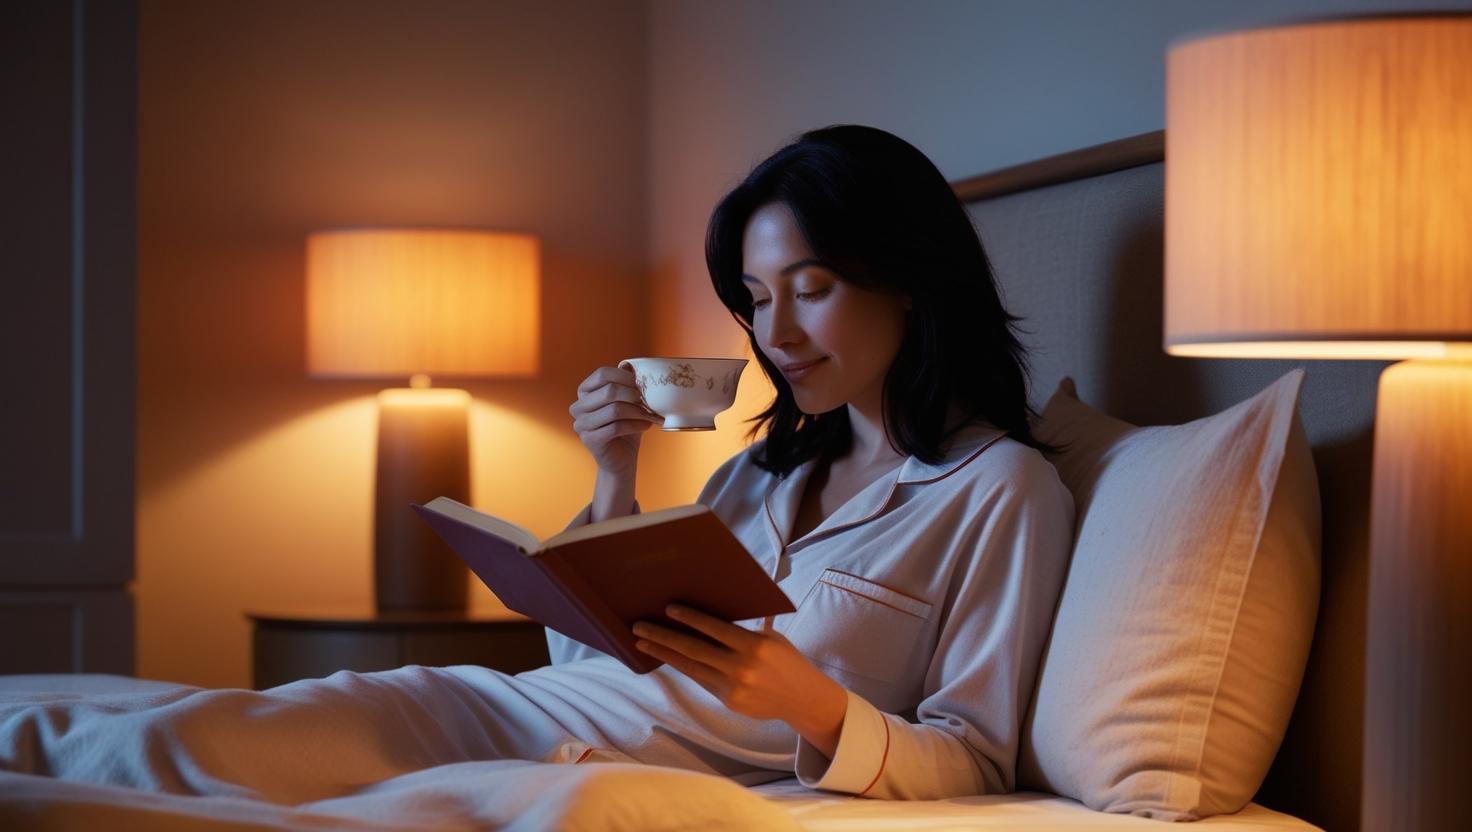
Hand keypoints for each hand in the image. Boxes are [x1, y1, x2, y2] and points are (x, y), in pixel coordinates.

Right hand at [570, 366, 662, 476]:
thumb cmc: (625, 426)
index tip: (643, 384)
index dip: (625, 377)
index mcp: (584, 392)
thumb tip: (631, 365)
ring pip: (615, 410)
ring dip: (637, 411)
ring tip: (650, 414)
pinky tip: (646, 425)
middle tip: (648, 401)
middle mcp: (578, 406)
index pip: (603, 374)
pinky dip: (636, 425)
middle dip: (634, 394)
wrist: (622, 458)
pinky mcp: (589, 440)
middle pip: (609, 391)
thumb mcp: (627, 402)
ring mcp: (581, 424)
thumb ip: (627, 384)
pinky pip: (616, 427)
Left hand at [632, 604, 848, 757]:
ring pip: (691, 666)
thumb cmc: (785, 660)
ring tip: (642, 642)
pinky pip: (701, 679)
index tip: (667, 608)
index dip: (689, 618)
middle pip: (694, 649)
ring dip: (664, 653)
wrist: (802, 698)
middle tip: (639, 626)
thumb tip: (709, 615)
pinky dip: (683, 667)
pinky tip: (667, 657)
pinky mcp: (729, 701)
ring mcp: (734, 687)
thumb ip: (743, 630)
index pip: (714, 628)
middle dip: (663, 636)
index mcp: (755, 645)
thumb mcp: (771, 638)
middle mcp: (742, 668)